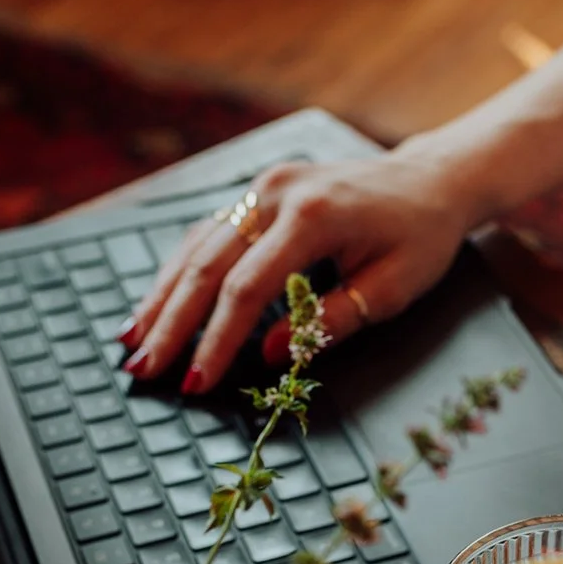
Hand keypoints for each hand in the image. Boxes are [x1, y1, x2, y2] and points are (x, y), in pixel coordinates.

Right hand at [118, 149, 480, 391]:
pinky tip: (155, 304)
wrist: (430, 181)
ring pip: (196, 247)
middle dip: (172, 324)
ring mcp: (261, 188)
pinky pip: (206, 235)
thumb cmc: (419, 237)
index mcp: (313, 216)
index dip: (216, 340)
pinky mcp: (255, 193)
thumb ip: (330, 321)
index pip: (248, 287)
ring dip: (162, 298)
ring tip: (133, 344)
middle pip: (207, 266)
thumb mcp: (392, 287)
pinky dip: (177, 272)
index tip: (195, 382)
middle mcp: (276, 193)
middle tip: (143, 371)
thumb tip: (269, 355)